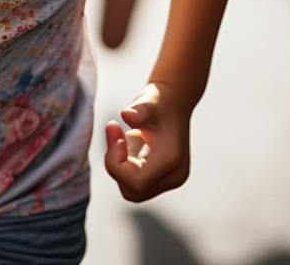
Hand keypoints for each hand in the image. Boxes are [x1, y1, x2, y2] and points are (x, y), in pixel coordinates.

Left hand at [103, 82, 190, 202]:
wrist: (174, 102)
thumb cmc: (159, 100)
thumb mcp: (148, 99)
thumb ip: (138, 108)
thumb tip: (127, 114)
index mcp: (171, 161)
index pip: (136, 182)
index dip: (116, 163)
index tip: (114, 132)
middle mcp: (174, 176)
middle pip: (133, 191)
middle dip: (116, 164)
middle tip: (114, 131)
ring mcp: (170, 179)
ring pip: (133, 190)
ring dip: (121, 165)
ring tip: (125, 137)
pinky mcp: (164, 178)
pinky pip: (137, 183)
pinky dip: (127, 165)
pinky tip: (131, 142)